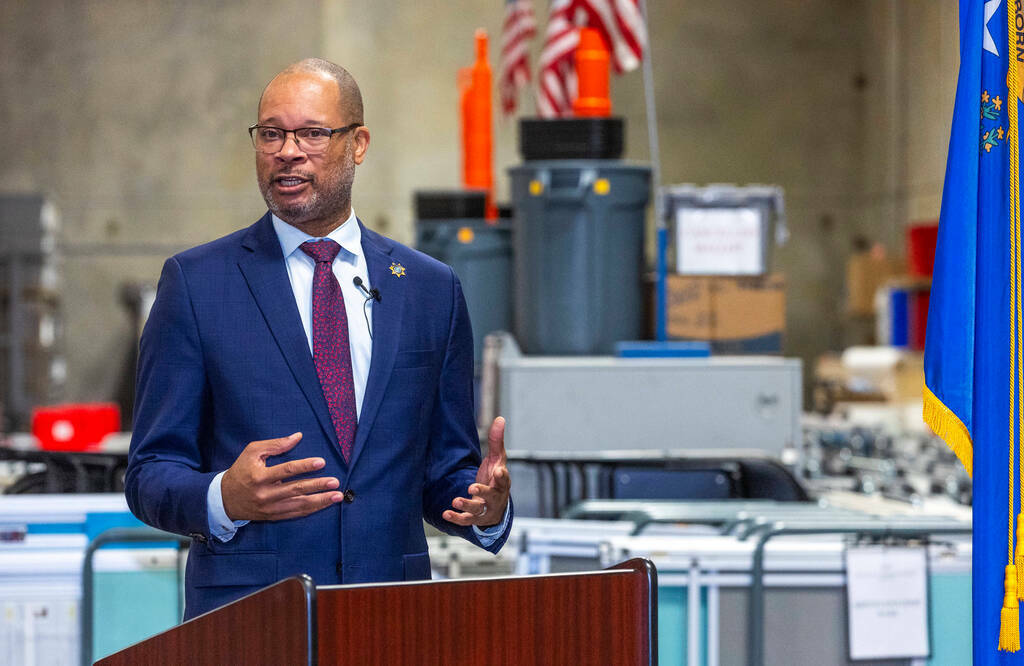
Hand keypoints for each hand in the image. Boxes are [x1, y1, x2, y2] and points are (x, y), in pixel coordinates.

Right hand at [221, 432, 343, 520]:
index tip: (321, 462)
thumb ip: (276, 444)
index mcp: (259, 476)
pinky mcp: (272, 516)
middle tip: (335, 482)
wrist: (224, 499)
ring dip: (320, 501)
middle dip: (317, 486)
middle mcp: (265, 494)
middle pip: (296, 489)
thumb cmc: (241, 470)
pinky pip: (295, 514)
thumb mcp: (252, 452)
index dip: (305, 466)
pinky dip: (311, 510)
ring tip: (336, 496)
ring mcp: (269, 508)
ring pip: (298, 505)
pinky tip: (324, 505)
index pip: (286, 470)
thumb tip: (298, 437)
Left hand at [443, 416, 509, 527]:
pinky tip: (446, 513)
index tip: (498, 471)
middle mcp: (495, 497)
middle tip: (472, 487)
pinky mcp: (475, 518)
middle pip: (491, 496)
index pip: (504, 479)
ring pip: (477, 510)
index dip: (502, 476)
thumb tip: (500, 418)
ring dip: (467, 505)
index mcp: (501, 482)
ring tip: (456, 500)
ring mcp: (485, 509)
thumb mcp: (497, 460)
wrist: (496, 506)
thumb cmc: (495, 479)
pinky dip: (456, 518)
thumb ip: (496, 441)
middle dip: (482, 492)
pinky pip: (466, 520)